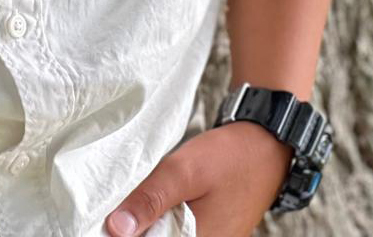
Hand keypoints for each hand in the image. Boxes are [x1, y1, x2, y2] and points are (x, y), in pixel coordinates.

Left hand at [103, 122, 292, 236]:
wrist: (265, 146)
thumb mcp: (183, 171)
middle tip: (119, 206)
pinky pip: (177, 230)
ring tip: (134, 202)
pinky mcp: (210, 231)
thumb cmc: (229, 157)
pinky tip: (154, 201)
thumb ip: (150, 199)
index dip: (128, 232)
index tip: (106, 221)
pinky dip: (162, 218)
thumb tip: (116, 228)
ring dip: (148, 223)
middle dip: (137, 227)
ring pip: (164, 235)